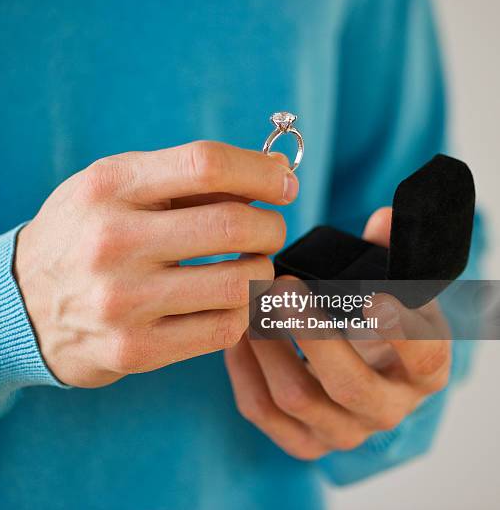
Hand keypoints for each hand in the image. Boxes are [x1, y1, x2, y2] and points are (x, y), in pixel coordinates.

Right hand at [14, 141, 297, 387]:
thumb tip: (266, 181)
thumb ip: (181, 180)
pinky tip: (229, 301)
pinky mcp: (134, 349)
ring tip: (249, 266)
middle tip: (268, 230)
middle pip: (232, 224)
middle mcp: (112, 241)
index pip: (205, 165)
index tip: (284, 184)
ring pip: (239, 282)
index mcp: (109, 187)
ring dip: (261, 271)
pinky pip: (223, 329)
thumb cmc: (83, 234)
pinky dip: (242, 311)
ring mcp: (122, 300)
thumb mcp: (113, 188)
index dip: (260, 172)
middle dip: (271, 225)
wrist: (21, 303)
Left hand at [225, 207, 450, 458]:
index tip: (374, 295)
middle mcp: (386, 408)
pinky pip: (262, 409)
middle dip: (310, 332)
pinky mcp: (301, 440)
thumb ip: (389, 252)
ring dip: (266, 345)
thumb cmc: (378, 321)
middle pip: (348, 384)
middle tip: (282, 286)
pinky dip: (242, 368)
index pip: (424, 356)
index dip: (402, 329)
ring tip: (250, 302)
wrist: (364, 370)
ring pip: (297, 397)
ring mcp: (342, 431)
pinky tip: (234, 331)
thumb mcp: (395, 287)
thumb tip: (383, 218)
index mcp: (424, 370)